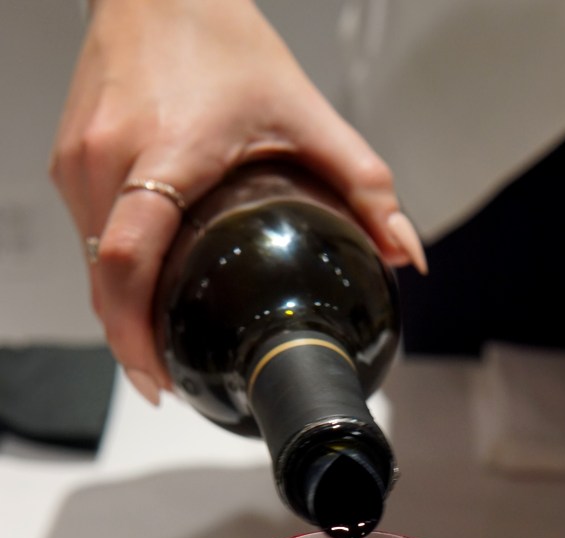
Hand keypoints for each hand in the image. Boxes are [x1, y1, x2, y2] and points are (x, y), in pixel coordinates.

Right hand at [51, 0, 425, 402]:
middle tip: (167, 379)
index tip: (160, 376)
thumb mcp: (304, 113)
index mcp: (164, 154)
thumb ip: (364, 185)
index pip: (130, 261)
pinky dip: (114, 275)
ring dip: (122, 312)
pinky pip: (86, 239)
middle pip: (105, 281)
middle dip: (132, 342)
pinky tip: (144, 288)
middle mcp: (106, 161)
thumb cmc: (217, 37)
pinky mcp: (67, 163)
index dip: (137, 332)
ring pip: (91, 267)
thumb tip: (403, 252)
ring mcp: (77, 164)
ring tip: (158, 341)